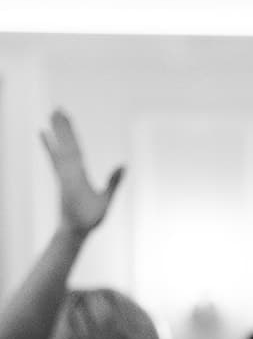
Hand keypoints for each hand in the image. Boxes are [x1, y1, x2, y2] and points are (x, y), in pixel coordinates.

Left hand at [41, 109, 123, 239]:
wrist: (71, 230)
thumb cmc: (90, 218)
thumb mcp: (105, 202)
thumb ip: (113, 183)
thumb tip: (124, 165)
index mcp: (77, 177)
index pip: (73, 149)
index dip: (69, 133)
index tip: (65, 118)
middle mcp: (66, 173)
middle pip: (64, 145)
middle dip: (61, 127)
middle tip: (57, 109)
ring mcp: (62, 174)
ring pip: (58, 148)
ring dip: (56, 131)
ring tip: (52, 115)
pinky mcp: (60, 177)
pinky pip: (53, 157)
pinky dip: (48, 144)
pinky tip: (43, 134)